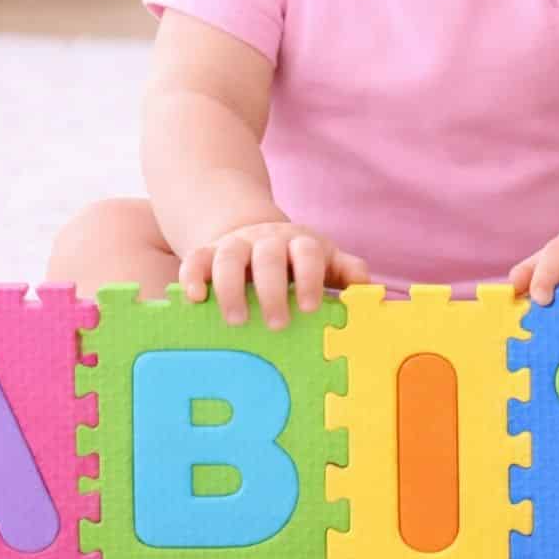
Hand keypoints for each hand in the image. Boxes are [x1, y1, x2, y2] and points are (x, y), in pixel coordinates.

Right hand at [179, 222, 367, 328]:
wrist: (256, 233)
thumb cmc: (297, 259)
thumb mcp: (324, 260)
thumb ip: (345, 271)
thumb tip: (366, 288)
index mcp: (299, 244)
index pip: (307, 253)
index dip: (309, 278)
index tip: (310, 308)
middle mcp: (266, 241)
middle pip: (267, 256)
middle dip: (272, 290)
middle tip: (278, 325)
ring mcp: (235, 245)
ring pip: (228, 256)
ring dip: (230, 288)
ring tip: (236, 321)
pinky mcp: (208, 253)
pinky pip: (196, 258)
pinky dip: (192, 276)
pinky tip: (194, 299)